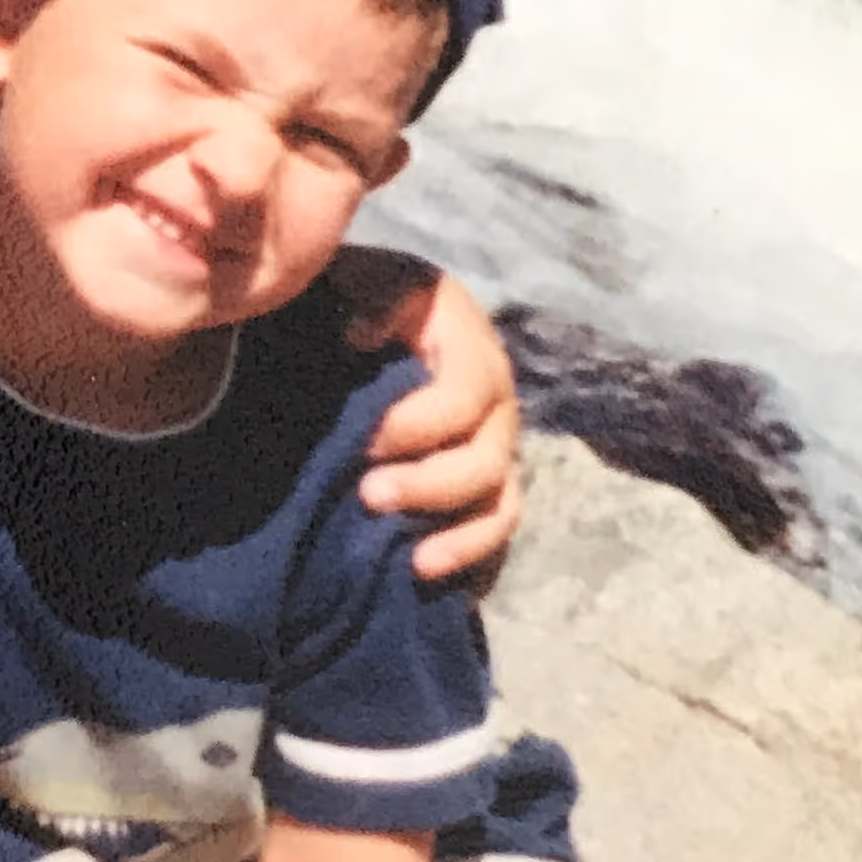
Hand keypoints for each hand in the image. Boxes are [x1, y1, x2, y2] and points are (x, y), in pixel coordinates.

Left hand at [339, 250, 521, 585]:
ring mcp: (494, 452)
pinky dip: (471, 559)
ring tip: (414, 563)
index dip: (419, 425)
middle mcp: (496, 407)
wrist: (376, 323)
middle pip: (485, 461)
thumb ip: (376, 296)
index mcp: (473, 353)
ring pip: (501, 506)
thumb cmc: (370, 299)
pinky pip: (494, 532)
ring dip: (459, 538)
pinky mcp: (484, 489)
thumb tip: (361, 333)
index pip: (465, 397)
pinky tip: (435, 582)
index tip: (365, 440)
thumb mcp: (371, 279)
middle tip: (368, 497)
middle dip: (428, 487)